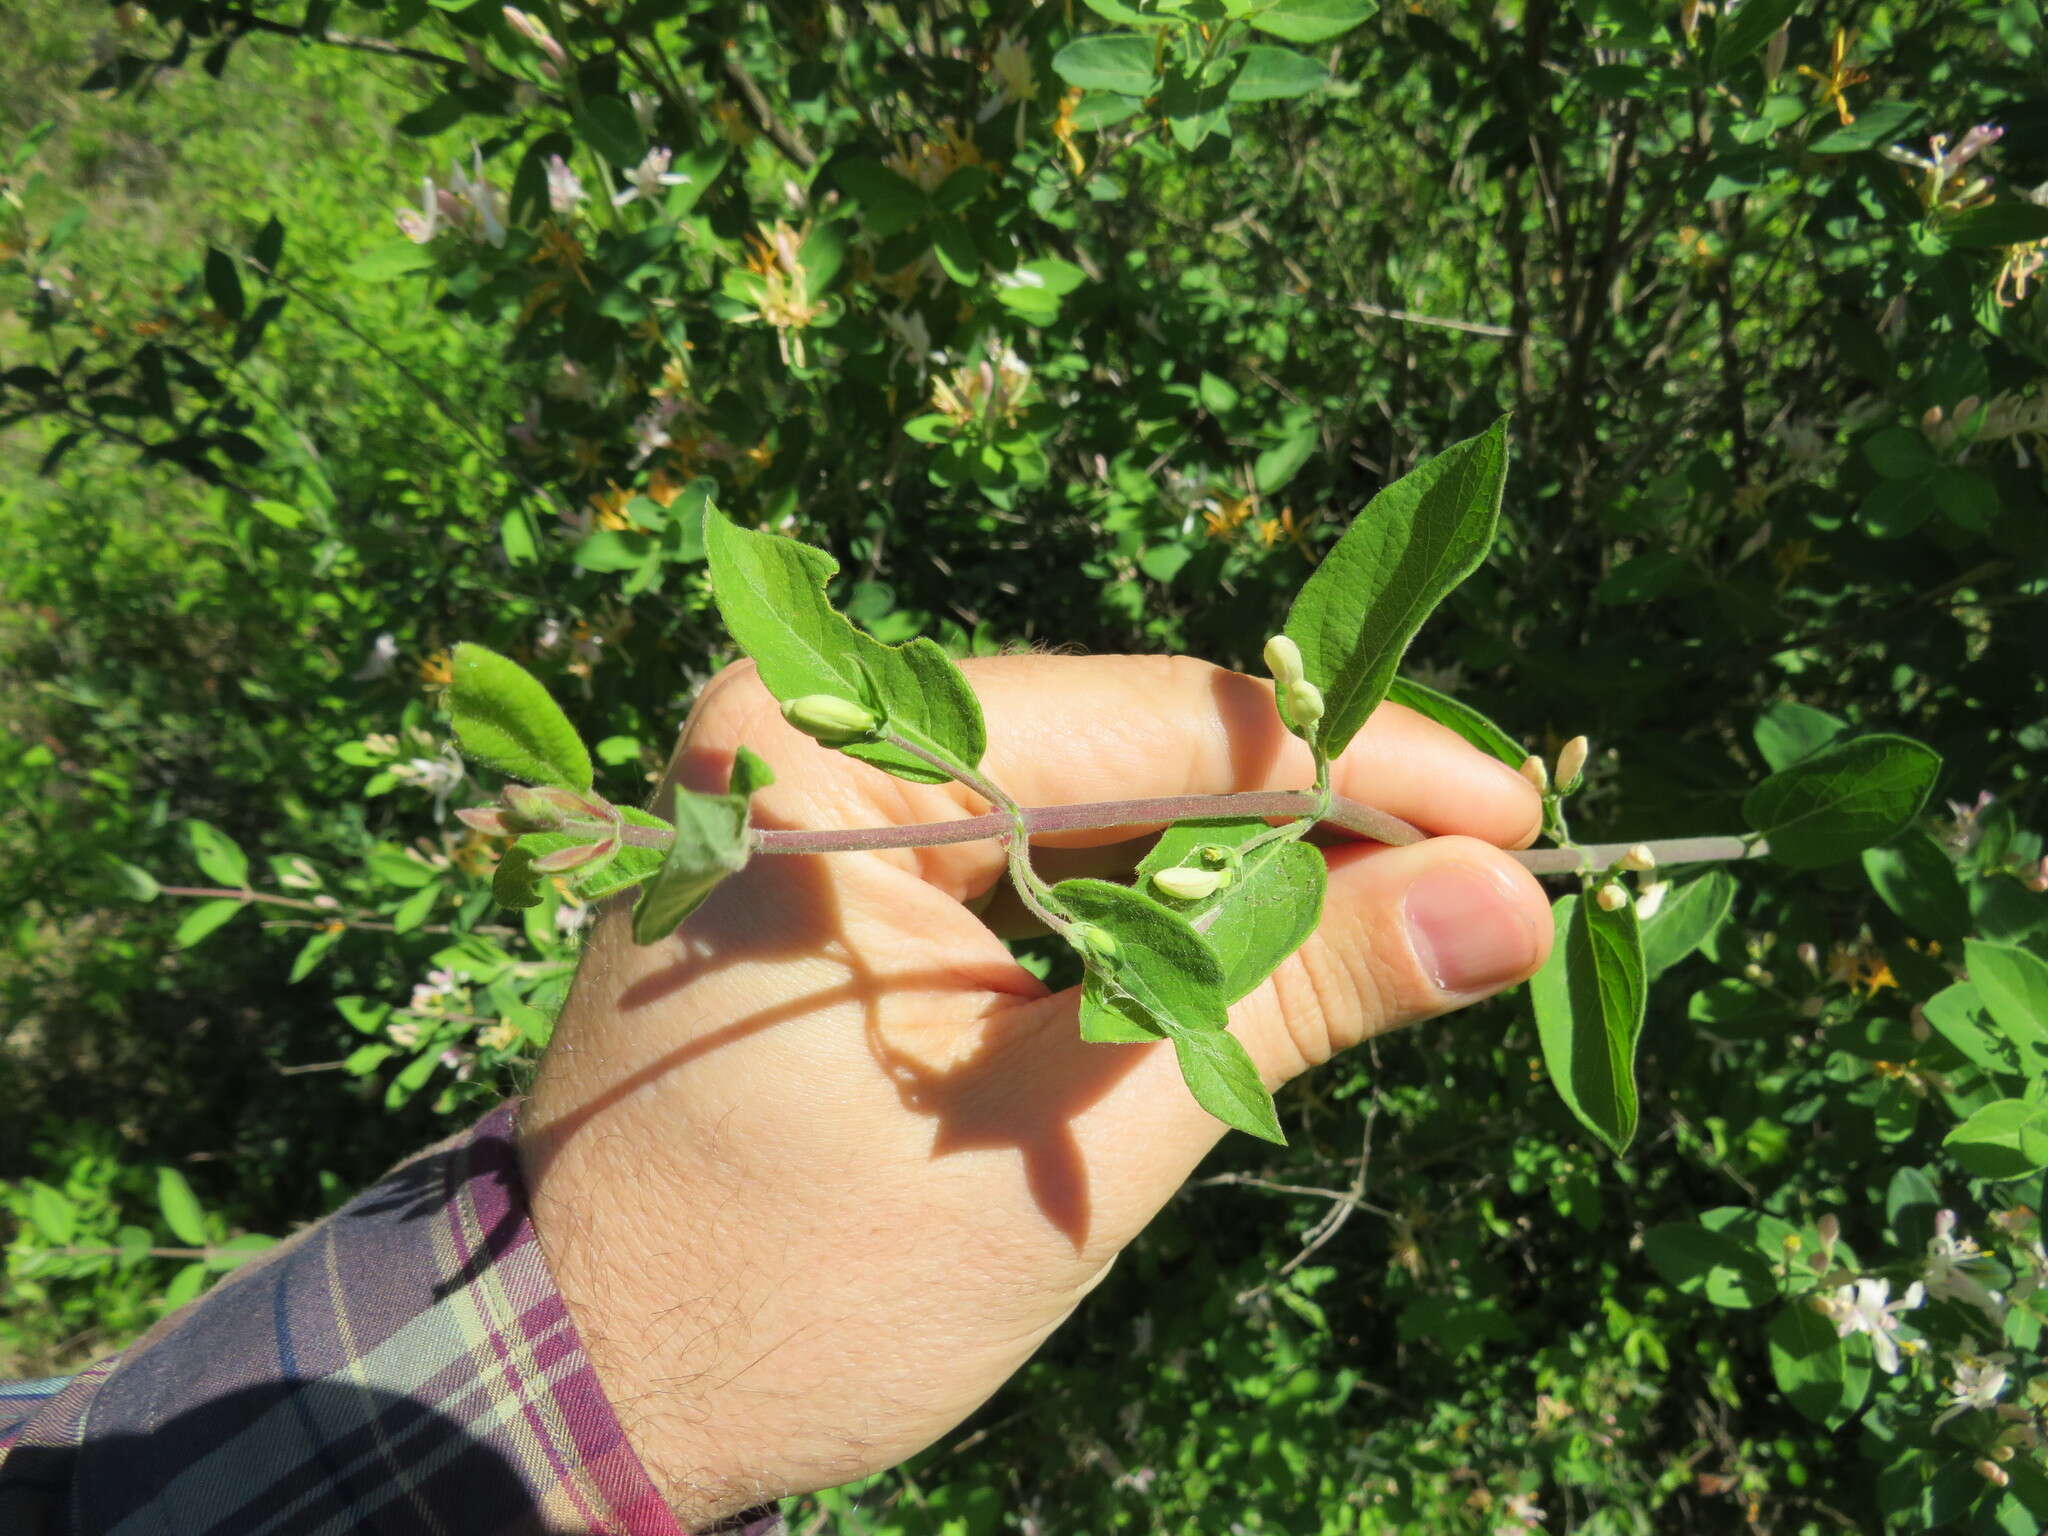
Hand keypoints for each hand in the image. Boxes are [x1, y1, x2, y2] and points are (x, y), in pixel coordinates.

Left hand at [516, 653, 1550, 1523]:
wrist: (588, 1394)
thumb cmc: (799, 1288)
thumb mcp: (1073, 1131)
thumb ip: (1287, 989)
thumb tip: (1507, 903)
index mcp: (824, 752)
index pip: (1157, 724)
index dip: (1360, 768)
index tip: (1521, 818)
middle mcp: (808, 733)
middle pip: (1126, 752)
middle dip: (1312, 826)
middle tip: (1487, 882)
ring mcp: (813, 801)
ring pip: (1088, 810)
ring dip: (1241, 876)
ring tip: (1403, 926)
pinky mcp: (832, 875)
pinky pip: (1026, 867)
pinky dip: (1146, 918)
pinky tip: (1256, 957)